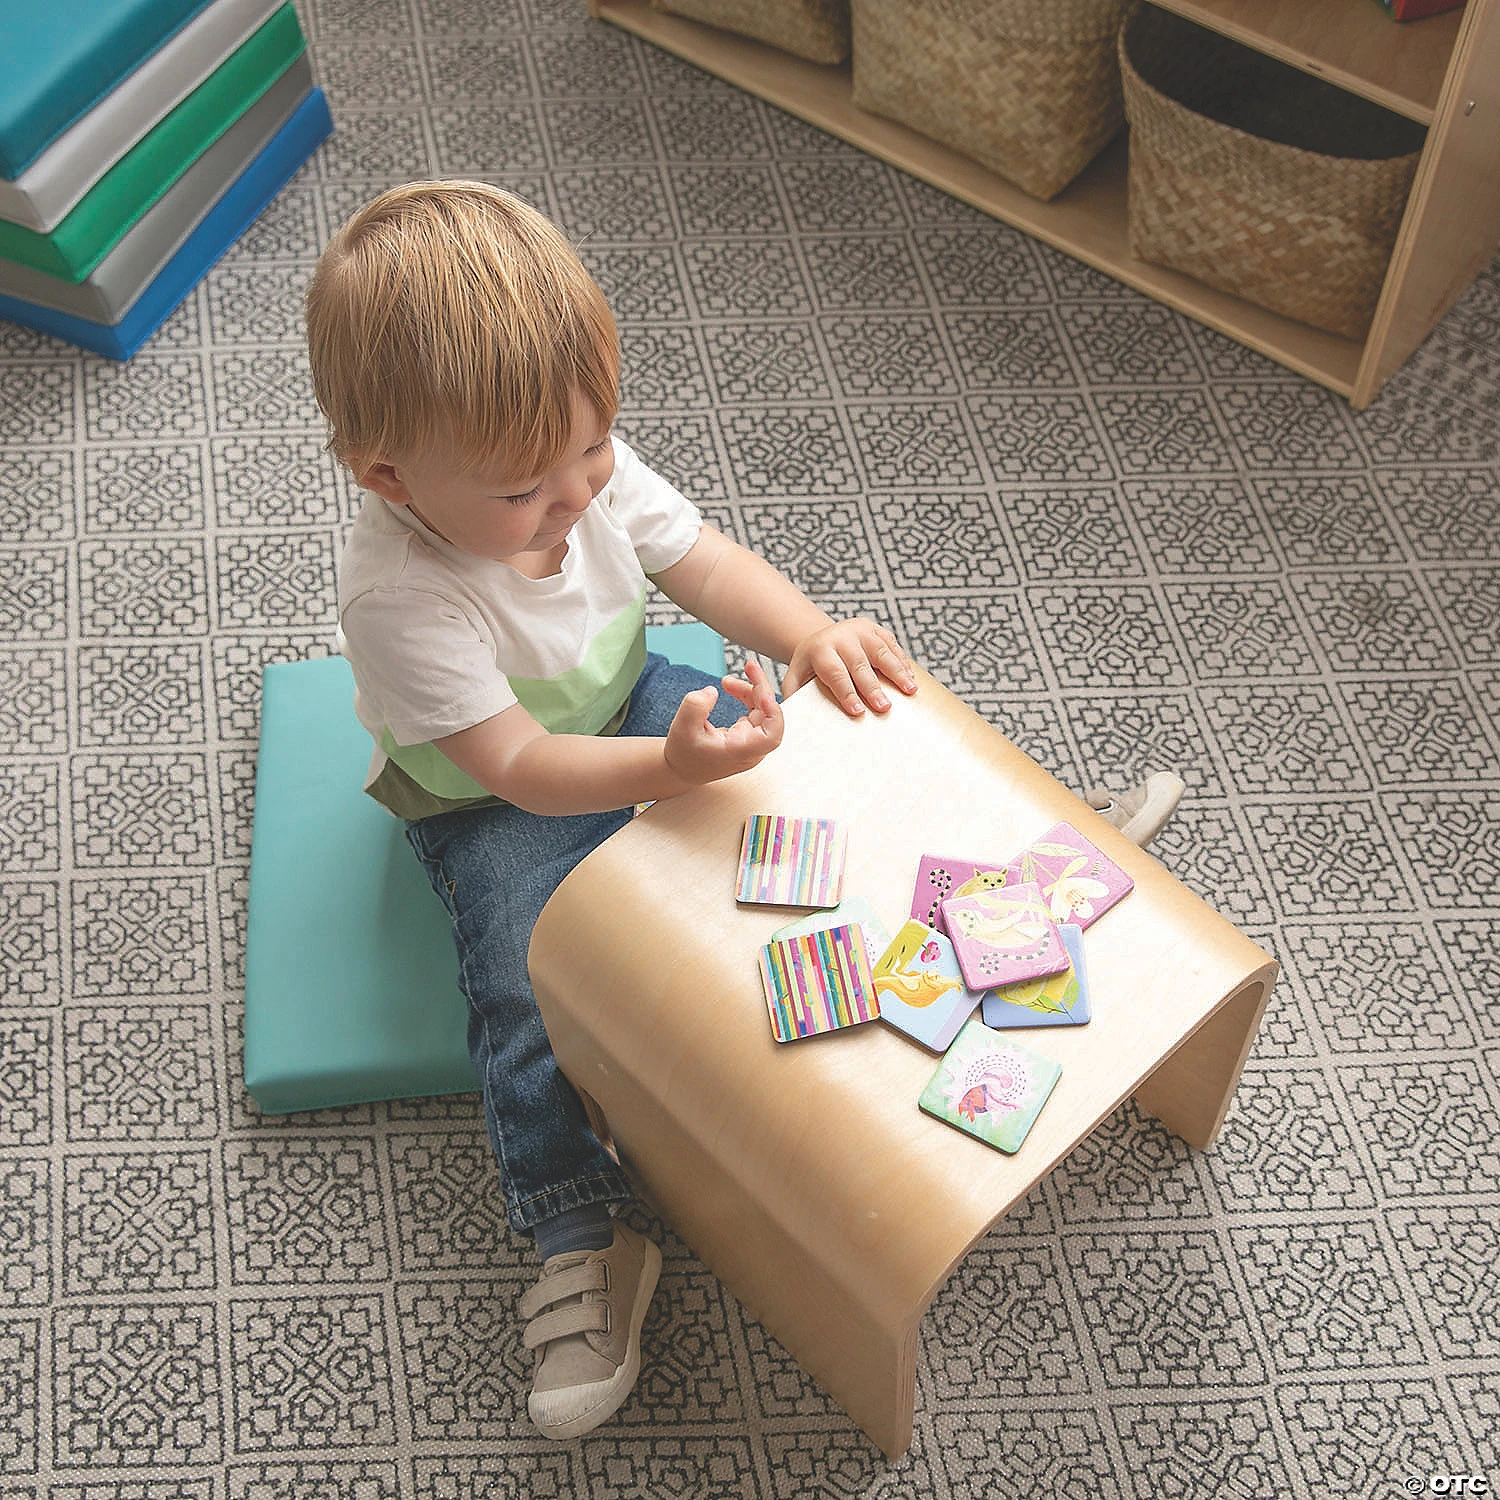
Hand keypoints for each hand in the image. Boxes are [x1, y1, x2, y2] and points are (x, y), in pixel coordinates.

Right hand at [664, 658, 783, 784]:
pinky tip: (731, 688)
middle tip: (750, 665)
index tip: (763, 694)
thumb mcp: (681, 727)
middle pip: (770, 717)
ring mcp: (750, 742)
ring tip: (728, 680)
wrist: (681, 768)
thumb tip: (713, 690)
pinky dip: (746, 697)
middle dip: (762, 688)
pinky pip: (755, 712)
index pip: (771, 736)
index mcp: (740, 751)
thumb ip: (695, 706)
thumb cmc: (683, 753)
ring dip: (751, 690)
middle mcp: (750, 748)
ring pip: (763, 711)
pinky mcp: (746, 736)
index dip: (774, 713)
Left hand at [781, 618, 916, 716]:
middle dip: (873, 688)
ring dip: (897, 672)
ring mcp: (861, 630)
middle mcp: (841, 636)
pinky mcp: (876, 628)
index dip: (847, 693)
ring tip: (910, 690)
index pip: (835, 673)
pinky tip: (911, 677)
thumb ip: (794, 694)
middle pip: (860, 665)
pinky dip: (902, 661)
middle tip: (884, 708)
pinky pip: (892, 645)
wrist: (822, 638)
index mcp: (820, 649)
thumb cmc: (810, 666)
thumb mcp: (796, 676)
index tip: (857, 711)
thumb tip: (793, 719)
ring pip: (881, 652)